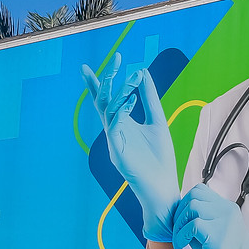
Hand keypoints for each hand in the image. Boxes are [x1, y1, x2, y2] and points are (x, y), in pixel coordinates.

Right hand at [89, 53, 180, 245]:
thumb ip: (150, 99)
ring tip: (133, 77)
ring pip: (108, 112)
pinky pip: (115, 129)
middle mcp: (113, 132)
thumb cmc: (160, 159)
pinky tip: (131, 101)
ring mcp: (113, 142)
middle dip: (105, 80)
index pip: (105, 101)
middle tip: (114, 59)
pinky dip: (122, 113)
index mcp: (121, 124)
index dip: (95, 84)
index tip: (85, 67)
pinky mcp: (118, 154)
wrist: (163, 188)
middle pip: (103, 102)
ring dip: (120, 92)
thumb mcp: (158, 122)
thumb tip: (144, 72)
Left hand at [171, 186, 248, 248]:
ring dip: (179, 224)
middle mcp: (228, 211)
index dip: (185, 203)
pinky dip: (181, 235)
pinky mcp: (218, 235)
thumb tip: (177, 216)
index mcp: (228, 209)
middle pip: (194, 195)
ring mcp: (225, 221)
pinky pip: (192, 225)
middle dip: (180, 212)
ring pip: (192, 207)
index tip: (181, 222)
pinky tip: (181, 246)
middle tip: (178, 231)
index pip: (200, 190)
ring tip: (180, 240)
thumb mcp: (215, 236)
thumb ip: (200, 222)